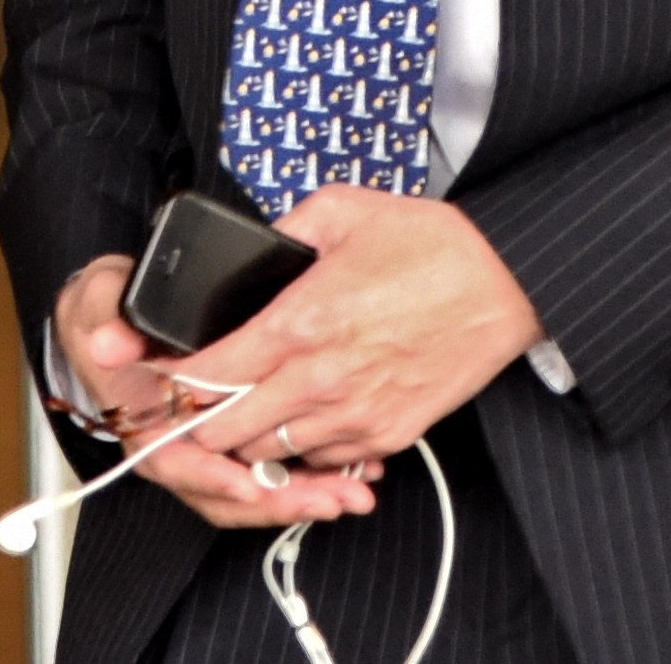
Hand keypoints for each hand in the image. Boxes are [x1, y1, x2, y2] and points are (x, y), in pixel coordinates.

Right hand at [53, 256, 375, 531]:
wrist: (113, 321)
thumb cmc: (110, 320)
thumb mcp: (102, 312)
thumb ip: (108, 327)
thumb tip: (108, 345)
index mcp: (144, 430)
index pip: (180, 468)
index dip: (216, 480)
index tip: (251, 485)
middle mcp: (179, 452)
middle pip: (230, 494)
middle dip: (281, 500)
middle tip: (330, 498)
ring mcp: (211, 452)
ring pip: (259, 490)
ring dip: (307, 495)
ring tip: (354, 491)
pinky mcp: (238, 444)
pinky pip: (275, 471)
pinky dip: (314, 475)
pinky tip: (356, 469)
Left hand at [177, 189, 543, 474]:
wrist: (505, 282)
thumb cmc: (431, 245)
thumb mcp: (342, 210)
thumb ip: (284, 231)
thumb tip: (252, 247)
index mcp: (299, 322)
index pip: (211, 374)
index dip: (177, 382)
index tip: (166, 377)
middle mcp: (320, 378)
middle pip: (228, 430)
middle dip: (200, 422)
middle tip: (192, 407)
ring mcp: (355, 413)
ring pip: (271, 455)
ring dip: (249, 441)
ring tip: (242, 417)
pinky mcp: (389, 433)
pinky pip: (324, 459)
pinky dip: (303, 450)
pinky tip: (300, 422)